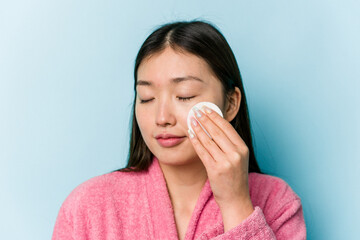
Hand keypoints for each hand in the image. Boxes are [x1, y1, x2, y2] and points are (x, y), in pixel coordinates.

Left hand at [187, 106, 253, 229]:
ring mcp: (226, 162)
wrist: (236, 199)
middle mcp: (236, 154)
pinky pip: (203, 152)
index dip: (215, 117)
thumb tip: (214, 126)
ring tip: (191, 120)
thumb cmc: (235, 178)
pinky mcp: (215, 170)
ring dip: (198, 128)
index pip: (228, 128)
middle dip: (205, 119)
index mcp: (243, 149)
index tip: (207, 109)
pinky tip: (190, 134)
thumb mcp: (238, 158)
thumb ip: (230, 144)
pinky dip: (195, 141)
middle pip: (217, 132)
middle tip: (196, 110)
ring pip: (209, 140)